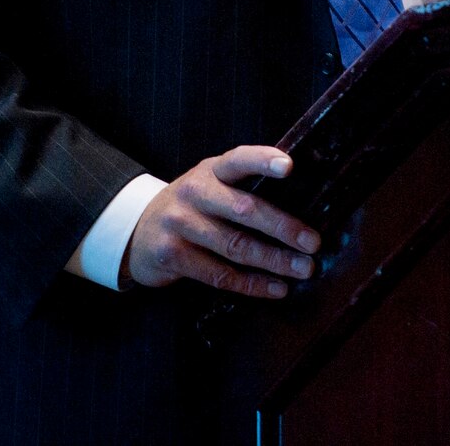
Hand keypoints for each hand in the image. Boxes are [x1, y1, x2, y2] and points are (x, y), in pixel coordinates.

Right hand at [123, 145, 320, 298]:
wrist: (136, 230)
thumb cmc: (193, 205)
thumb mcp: (211, 184)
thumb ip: (244, 187)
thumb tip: (304, 204)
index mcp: (211, 170)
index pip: (239, 159)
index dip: (263, 160)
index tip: (289, 166)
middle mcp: (194, 194)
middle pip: (244, 209)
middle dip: (283, 227)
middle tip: (313, 242)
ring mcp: (180, 225)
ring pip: (235, 246)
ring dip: (275, 261)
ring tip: (304, 269)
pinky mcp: (172, 256)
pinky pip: (220, 274)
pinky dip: (252, 284)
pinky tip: (277, 289)